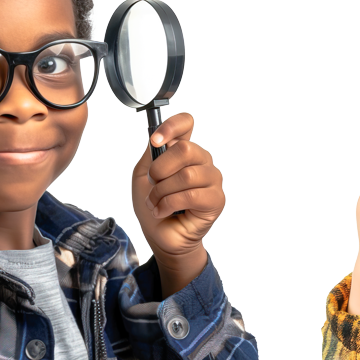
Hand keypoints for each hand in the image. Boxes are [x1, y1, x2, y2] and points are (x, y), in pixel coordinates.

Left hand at [131, 112, 222, 295]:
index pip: (187, 123)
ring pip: (187, 175)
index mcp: (184, 151)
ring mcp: (212, 180)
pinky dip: (170, 204)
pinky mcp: (217, 200)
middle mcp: (202, 161)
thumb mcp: (143, 175)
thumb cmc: (154, 206)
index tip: (155, 141)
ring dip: (162, 192)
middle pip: (185, 149)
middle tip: (153, 184)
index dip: (171, 127)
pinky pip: (192, 195)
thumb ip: (152, 154)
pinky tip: (164, 211)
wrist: (160, 236)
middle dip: (160, 169)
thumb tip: (158, 138)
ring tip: (156, 203)